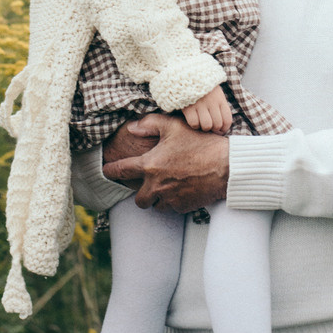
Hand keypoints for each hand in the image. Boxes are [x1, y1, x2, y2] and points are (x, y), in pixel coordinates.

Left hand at [101, 113, 229, 212]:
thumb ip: (150, 124)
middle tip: (149, 185)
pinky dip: (175, 201)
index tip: (106, 171)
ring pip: (155, 206)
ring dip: (158, 199)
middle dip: (141, 194)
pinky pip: (173, 208)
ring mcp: (170, 198)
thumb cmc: (201, 143)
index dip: (110, 171)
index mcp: (150, 165)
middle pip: (138, 200)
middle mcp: (156, 185)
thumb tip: (132, 128)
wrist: (226, 165)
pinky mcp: (183, 207)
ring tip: (168, 187)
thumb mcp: (175, 126)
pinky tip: (183, 189)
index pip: (121, 171)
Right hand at [182, 84, 231, 133]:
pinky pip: (194, 123)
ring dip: (203, 127)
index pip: (227, 119)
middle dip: (213, 129)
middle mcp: (212, 102)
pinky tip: (192, 119)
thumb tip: (221, 125)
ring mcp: (200, 104)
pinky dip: (194, 124)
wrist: (187, 73)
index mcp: (220, 99)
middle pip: (217, 124)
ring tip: (200, 122)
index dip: (224, 129)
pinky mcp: (188, 106)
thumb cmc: (202, 85)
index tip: (220, 131)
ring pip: (206, 126)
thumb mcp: (215, 91)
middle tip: (209, 127)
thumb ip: (219, 105)